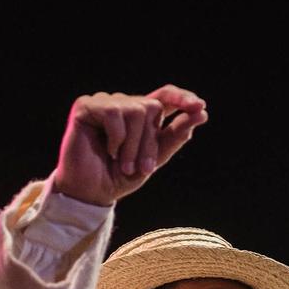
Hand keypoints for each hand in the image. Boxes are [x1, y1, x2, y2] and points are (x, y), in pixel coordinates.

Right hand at [50, 85, 207, 205]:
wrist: (91, 193)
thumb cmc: (119, 177)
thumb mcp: (154, 160)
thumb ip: (175, 136)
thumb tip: (201, 113)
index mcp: (141, 116)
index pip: (165, 95)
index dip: (182, 97)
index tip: (199, 107)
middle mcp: (124, 105)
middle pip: (152, 107)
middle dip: (150, 142)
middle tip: (140, 168)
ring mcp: (105, 103)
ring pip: (136, 110)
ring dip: (132, 145)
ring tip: (121, 163)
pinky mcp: (86, 106)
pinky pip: (114, 113)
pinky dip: (116, 137)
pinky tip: (106, 150)